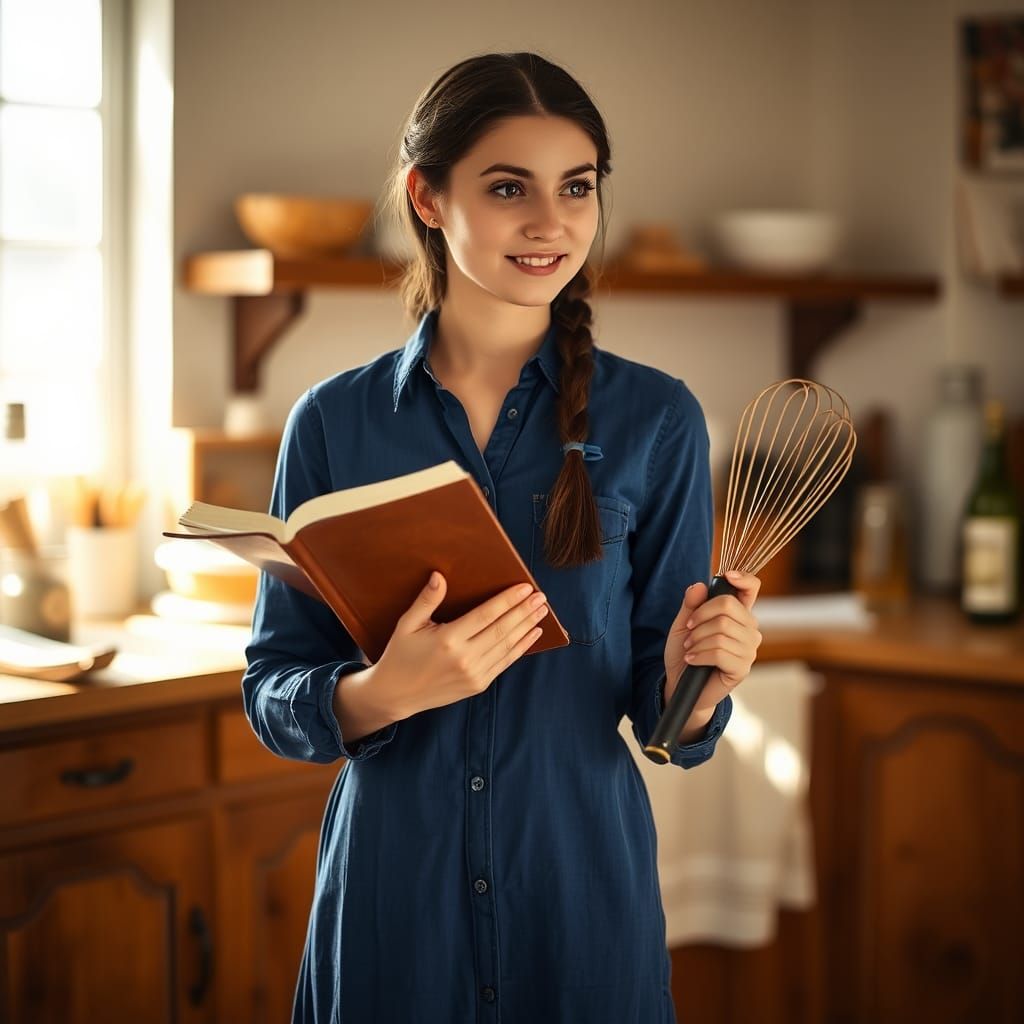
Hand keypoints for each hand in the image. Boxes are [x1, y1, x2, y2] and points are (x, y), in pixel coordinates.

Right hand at [370, 572, 549, 720]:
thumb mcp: (407, 624)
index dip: (508, 600)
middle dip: (524, 611)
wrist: (396, 695)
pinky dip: (521, 647)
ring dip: (527, 627)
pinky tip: (532, 634)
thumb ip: (427, 600)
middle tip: (541, 596)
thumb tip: (440, 575)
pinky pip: (505, 663)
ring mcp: (474, 674)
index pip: (486, 615)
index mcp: (448, 640)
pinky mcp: (478, 685)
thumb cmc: (401, 655)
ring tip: (542, 611)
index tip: (525, 587)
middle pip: (502, 629)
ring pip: (508, 646)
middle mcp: (464, 658)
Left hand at [663, 570, 762, 715]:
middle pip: (727, 606)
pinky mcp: (742, 668)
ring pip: (721, 630)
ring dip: (697, 639)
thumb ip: (691, 605)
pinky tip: (693, 660)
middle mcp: (749, 629)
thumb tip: (699, 586)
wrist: (680, 683)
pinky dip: (699, 654)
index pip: (751, 588)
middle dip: (700, 617)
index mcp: (738, 614)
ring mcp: (749, 649)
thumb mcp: (683, 624)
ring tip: (690, 649)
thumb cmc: (686, 651)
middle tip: (689, 631)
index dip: (743, 578)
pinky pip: (719, 651)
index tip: (726, 576)